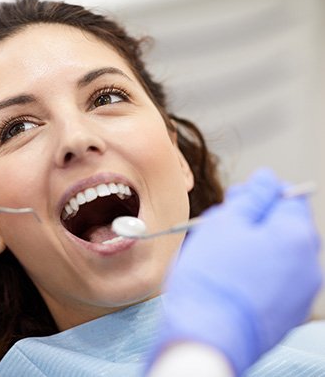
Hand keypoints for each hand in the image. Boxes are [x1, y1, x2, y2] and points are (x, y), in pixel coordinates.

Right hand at [152, 169, 321, 374]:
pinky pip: (273, 282)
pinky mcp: (288, 315)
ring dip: (251, 249)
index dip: (257, 194)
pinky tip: (226, 281)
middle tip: (217, 230)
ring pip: (277, 255)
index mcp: (297, 236)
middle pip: (282, 227)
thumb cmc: (211, 280)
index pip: (288, 196)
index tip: (232, 203)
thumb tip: (266, 179)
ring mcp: (301, 293)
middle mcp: (309, 264)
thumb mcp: (225, 224)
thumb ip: (251, 197)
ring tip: (217, 259)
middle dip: (251, 223)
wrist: (207, 338)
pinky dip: (253, 275)